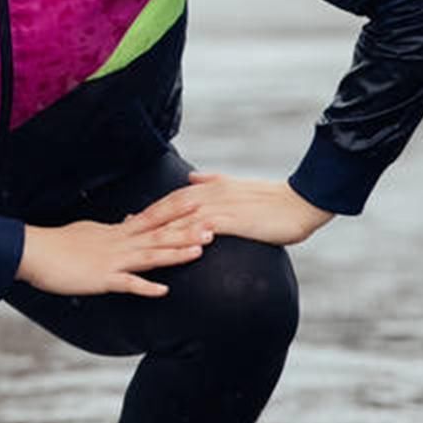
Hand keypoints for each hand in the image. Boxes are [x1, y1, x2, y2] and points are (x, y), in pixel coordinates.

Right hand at [16, 202, 214, 297]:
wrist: (31, 251)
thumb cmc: (57, 244)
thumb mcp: (89, 232)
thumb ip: (112, 230)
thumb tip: (127, 223)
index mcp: (117, 231)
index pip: (153, 219)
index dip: (178, 212)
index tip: (201, 203)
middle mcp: (119, 242)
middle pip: (159, 234)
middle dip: (188, 230)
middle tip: (215, 225)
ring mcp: (111, 259)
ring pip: (149, 255)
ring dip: (175, 253)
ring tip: (200, 250)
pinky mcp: (100, 278)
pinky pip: (126, 283)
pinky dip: (145, 287)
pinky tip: (163, 290)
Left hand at [137, 172, 335, 246]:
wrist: (300, 202)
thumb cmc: (272, 199)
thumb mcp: (237, 186)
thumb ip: (213, 181)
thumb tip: (193, 176)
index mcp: (211, 186)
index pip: (173, 197)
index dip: (151, 208)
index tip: (131, 218)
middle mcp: (210, 192)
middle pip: (169, 206)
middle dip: (145, 218)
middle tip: (122, 230)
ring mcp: (219, 205)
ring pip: (181, 217)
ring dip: (157, 229)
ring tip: (137, 241)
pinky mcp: (231, 219)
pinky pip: (201, 228)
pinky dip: (184, 236)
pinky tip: (170, 247)